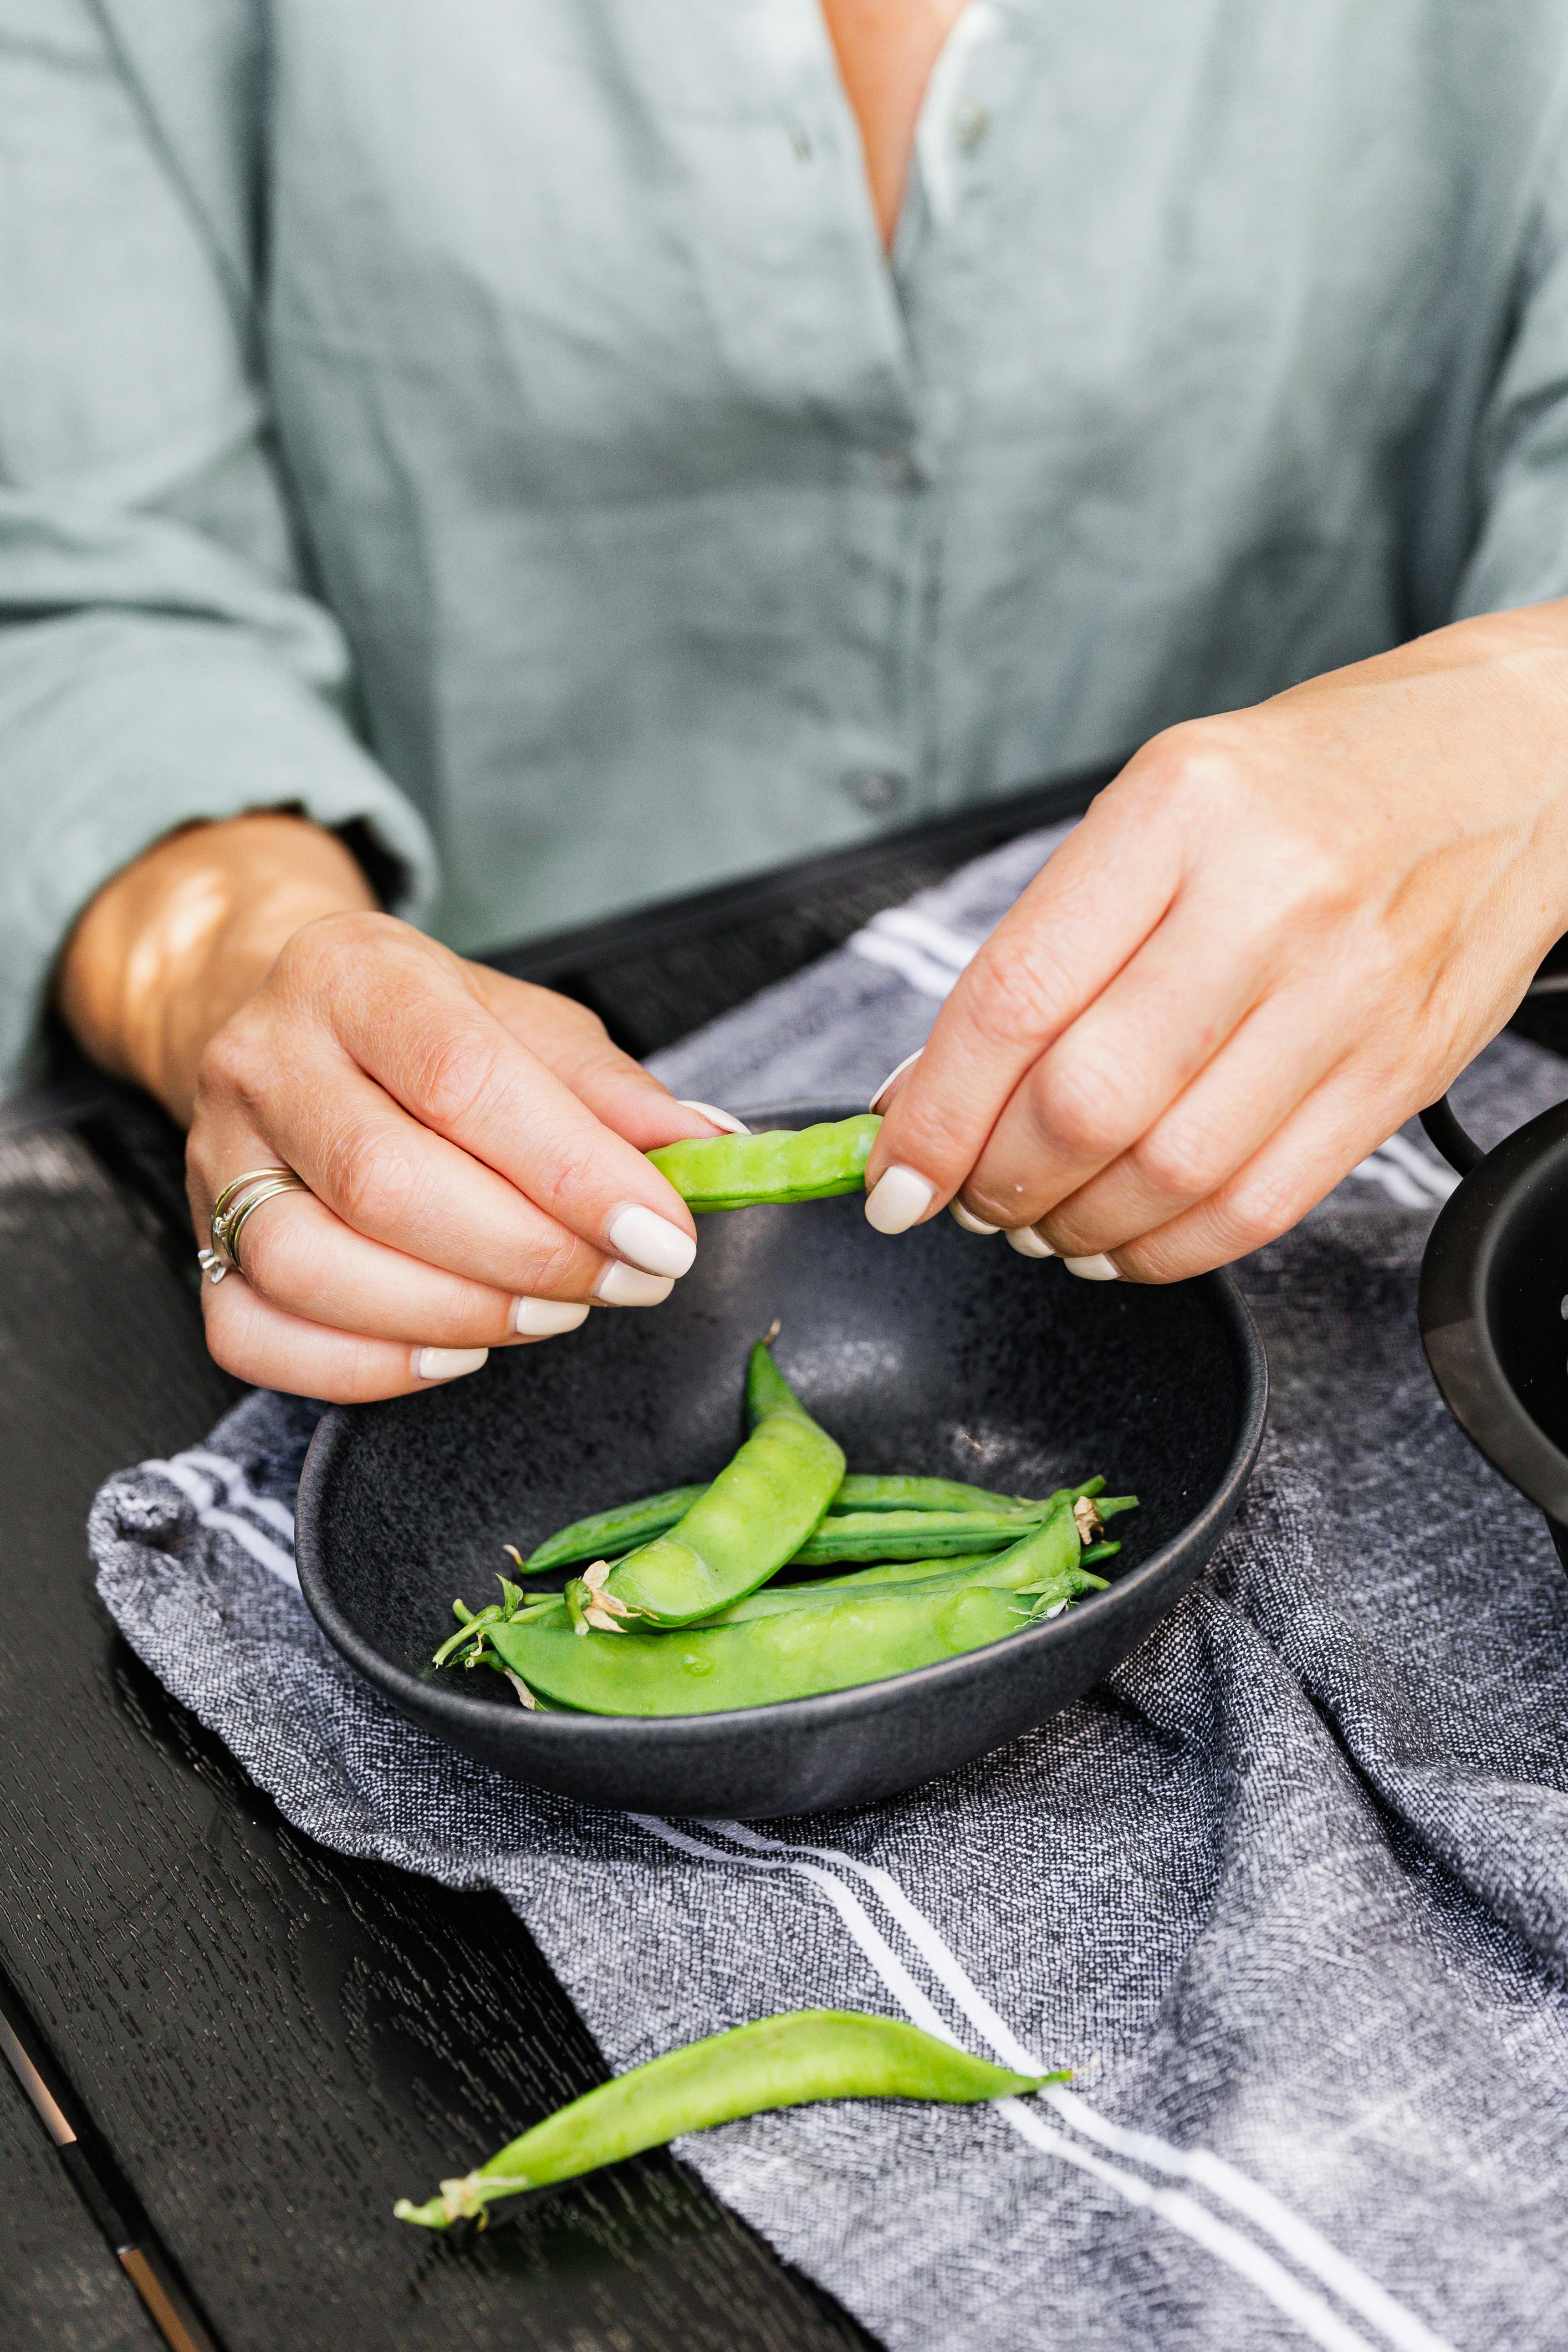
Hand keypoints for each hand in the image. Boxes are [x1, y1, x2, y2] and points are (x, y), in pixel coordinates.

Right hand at [57, 816, 723, 1397]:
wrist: (291, 1025)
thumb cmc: (429, 1035)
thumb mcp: (532, 1029)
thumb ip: (615, 1094)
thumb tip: (712, 1151)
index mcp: (356, 972)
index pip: (462, 1079)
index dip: (571, 1173)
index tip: (660, 1234)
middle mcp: (266, 1055)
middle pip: (384, 1182)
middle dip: (525, 1254)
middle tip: (620, 1283)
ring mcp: (216, 1156)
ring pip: (310, 1266)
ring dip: (452, 1314)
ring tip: (548, 1314)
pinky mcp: (195, 1245)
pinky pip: (253, 1333)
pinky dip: (363, 1367)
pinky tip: (452, 1356)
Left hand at [865, 601, 1567, 1279]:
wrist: (1517, 761)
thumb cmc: (1316, 779)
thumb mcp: (1161, 803)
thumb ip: (1050, 940)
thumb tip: (927, 1090)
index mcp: (1179, 810)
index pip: (1014, 998)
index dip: (933, 1113)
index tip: (892, 1172)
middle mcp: (1268, 899)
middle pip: (1086, 1103)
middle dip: (994, 1182)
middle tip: (964, 1197)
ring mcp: (1347, 993)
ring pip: (1169, 1174)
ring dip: (1074, 1226)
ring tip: (1039, 1219)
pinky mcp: (1400, 1071)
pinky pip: (1260, 1205)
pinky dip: (1167, 1249)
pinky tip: (1123, 1238)